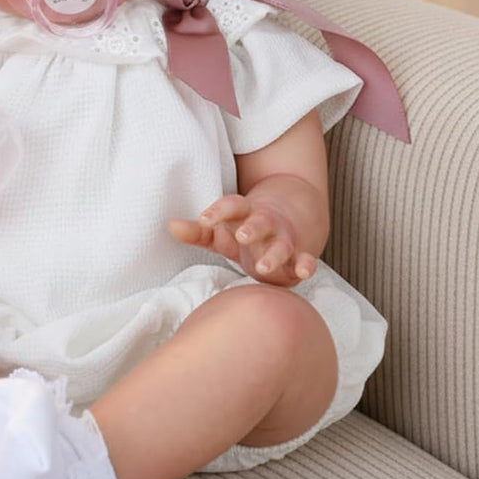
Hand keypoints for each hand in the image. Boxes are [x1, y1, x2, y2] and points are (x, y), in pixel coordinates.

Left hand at [169, 193, 317, 287]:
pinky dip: (307, 265)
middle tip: (241, 235)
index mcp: (244, 214)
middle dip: (252, 228)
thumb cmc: (244, 230)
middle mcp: (266, 223)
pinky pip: (306, 259)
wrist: (289, 218)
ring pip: (282, 244)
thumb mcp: (221, 230)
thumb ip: (198, 231)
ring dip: (275, 254)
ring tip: (264, 267)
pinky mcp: (299, 256)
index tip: (204, 218)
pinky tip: (305, 272)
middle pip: (260, 222)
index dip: (218, 211)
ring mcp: (284, 239)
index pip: (231, 206)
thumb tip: (171, 225)